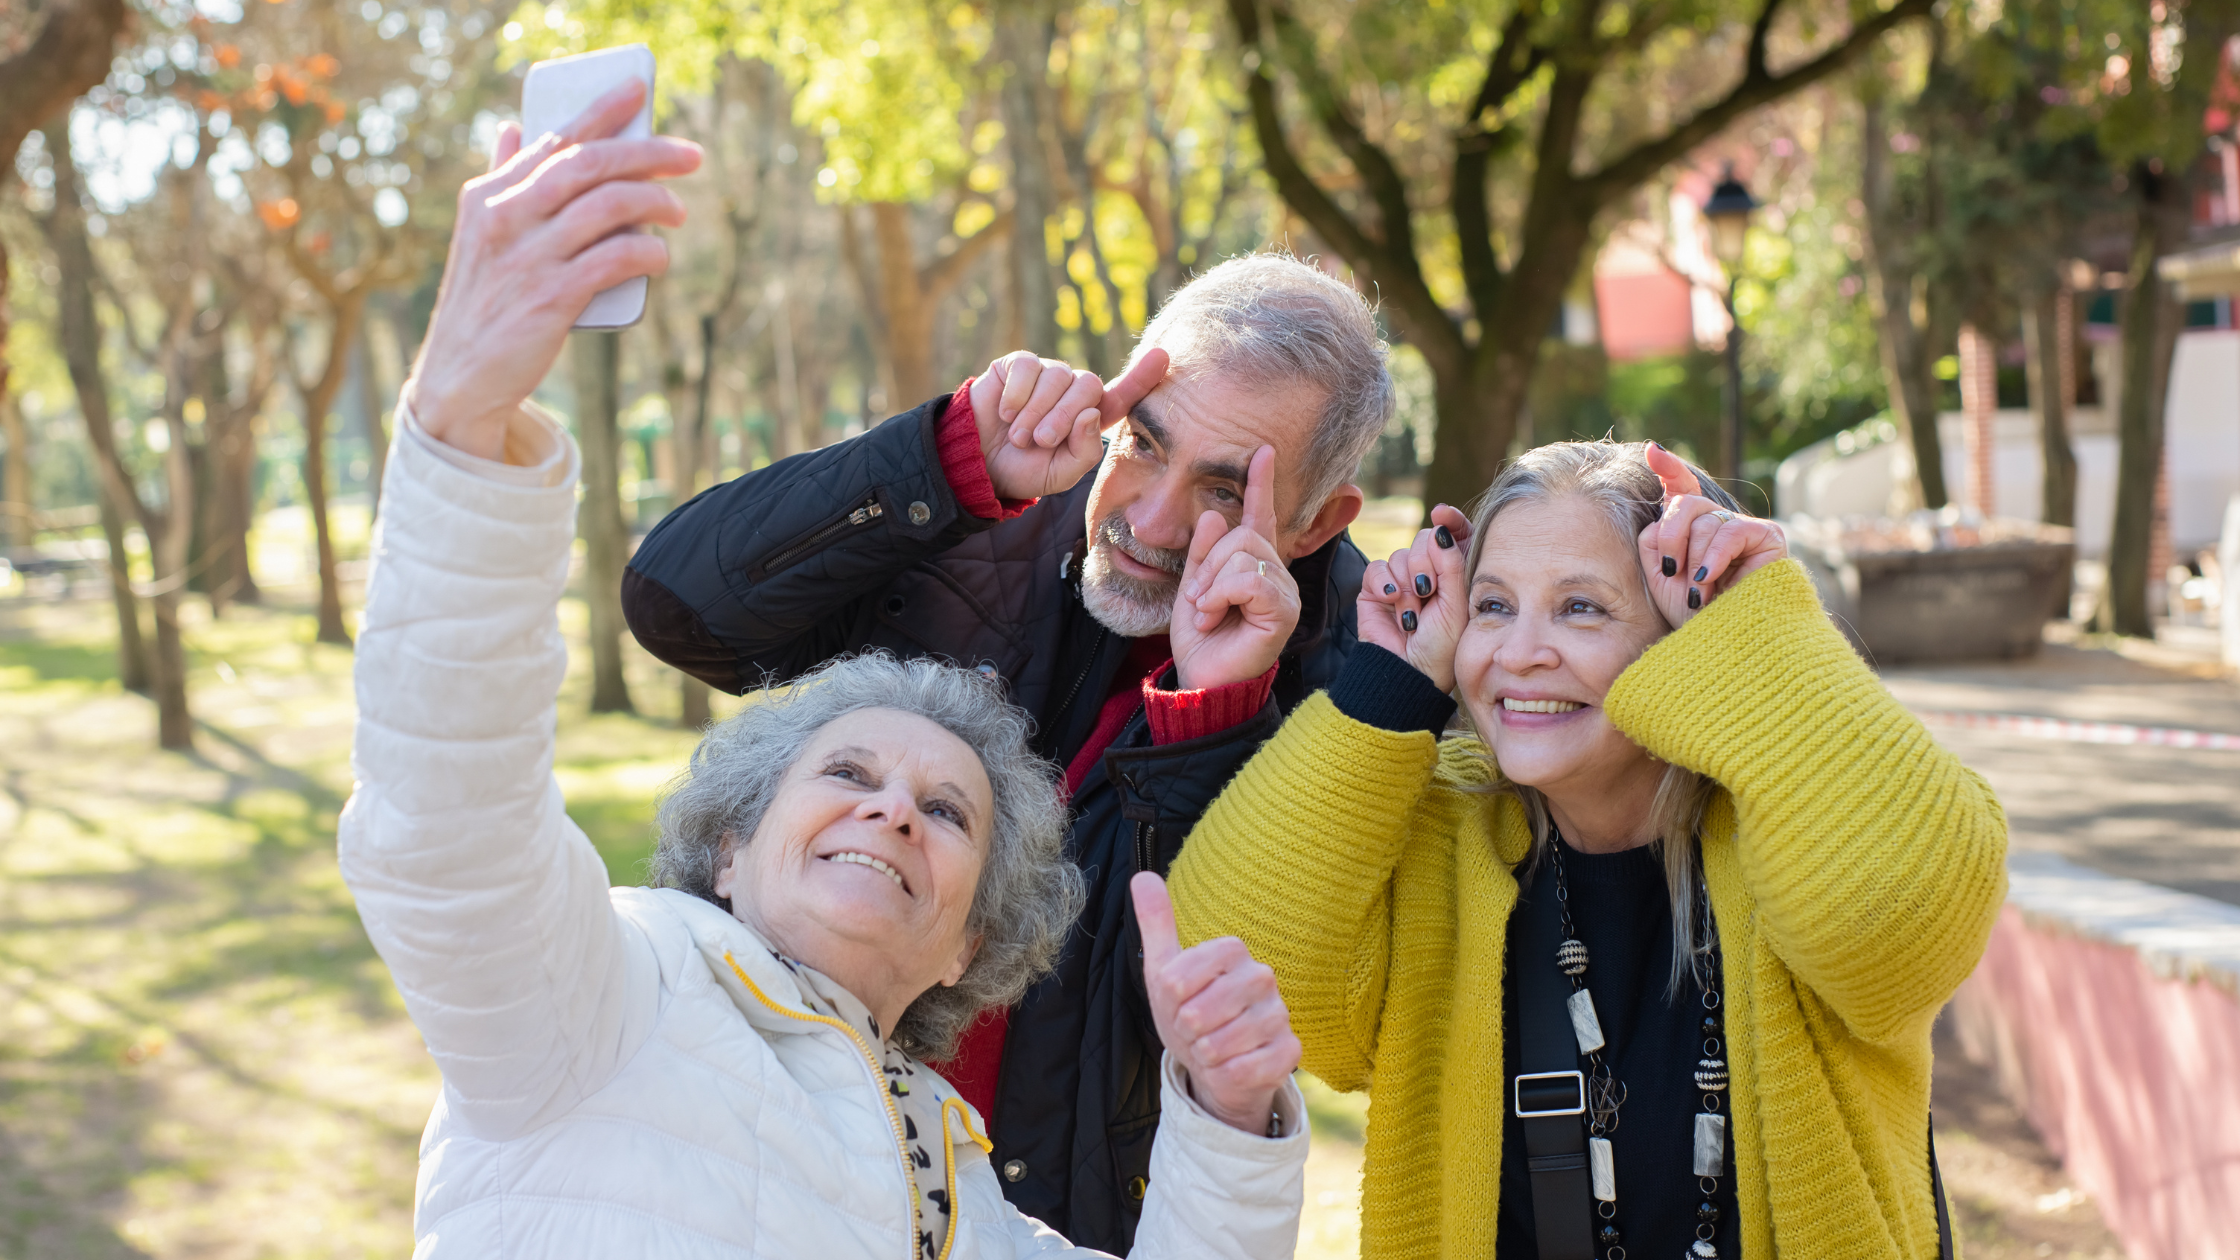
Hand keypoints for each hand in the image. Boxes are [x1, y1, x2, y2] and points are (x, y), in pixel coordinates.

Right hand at [405, 80, 701, 459]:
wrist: (460, 376)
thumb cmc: (484, 302)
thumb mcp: (480, 234)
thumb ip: (501, 181)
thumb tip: (512, 128)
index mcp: (489, 195)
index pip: (554, 139)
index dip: (601, 111)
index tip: (638, 90)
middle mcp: (505, 218)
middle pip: (589, 164)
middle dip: (647, 152)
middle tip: (690, 156)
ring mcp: (528, 258)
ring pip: (608, 206)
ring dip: (655, 202)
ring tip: (678, 211)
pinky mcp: (550, 299)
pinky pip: (615, 259)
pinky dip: (647, 251)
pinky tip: (660, 256)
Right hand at [969, 347, 1168, 500]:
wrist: (979, 463)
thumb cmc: (1024, 470)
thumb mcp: (1060, 473)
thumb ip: (1084, 451)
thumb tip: (1091, 413)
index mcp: (1090, 418)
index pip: (1123, 395)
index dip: (1142, 377)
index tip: (1162, 356)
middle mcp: (1073, 391)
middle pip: (1088, 386)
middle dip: (1063, 417)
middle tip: (1041, 441)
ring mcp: (1047, 374)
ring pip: (1057, 377)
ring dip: (1036, 412)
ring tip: (1019, 435)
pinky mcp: (1019, 365)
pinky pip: (1028, 367)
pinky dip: (1017, 394)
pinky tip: (1006, 412)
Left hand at [1132, 872, 1299, 1135]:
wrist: (1217, 1064)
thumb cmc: (1191, 1012)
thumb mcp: (1165, 970)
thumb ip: (1156, 923)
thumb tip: (1142, 876)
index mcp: (1232, 951)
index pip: (1177, 979)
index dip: (1169, 1001)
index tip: (1178, 1003)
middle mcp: (1262, 977)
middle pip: (1196, 1013)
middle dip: (1184, 1032)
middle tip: (1193, 1031)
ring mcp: (1279, 1014)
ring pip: (1219, 1045)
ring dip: (1204, 1055)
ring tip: (1211, 1048)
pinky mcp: (1290, 1051)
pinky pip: (1244, 1070)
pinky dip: (1224, 1075)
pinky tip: (1230, 1067)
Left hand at [1169, 446, 1298, 690]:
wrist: (1202, 678)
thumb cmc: (1201, 638)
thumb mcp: (1193, 586)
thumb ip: (1202, 551)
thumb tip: (1212, 513)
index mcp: (1253, 565)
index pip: (1260, 517)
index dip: (1260, 484)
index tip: (1262, 452)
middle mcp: (1275, 573)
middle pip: (1242, 535)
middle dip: (1209, 563)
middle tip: (1199, 599)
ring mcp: (1284, 591)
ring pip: (1244, 554)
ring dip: (1211, 583)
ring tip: (1207, 612)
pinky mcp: (1284, 610)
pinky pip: (1250, 579)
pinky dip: (1221, 594)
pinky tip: (1215, 616)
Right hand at [1358, 504, 1471, 690]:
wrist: (1408, 672)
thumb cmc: (1441, 646)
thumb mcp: (1456, 604)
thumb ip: (1452, 563)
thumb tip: (1441, 527)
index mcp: (1455, 575)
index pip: (1454, 535)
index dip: (1450, 521)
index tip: (1443, 513)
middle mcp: (1429, 574)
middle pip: (1424, 540)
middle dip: (1426, 563)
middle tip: (1427, 591)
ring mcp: (1401, 581)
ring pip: (1401, 555)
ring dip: (1406, 585)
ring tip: (1411, 614)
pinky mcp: (1375, 589)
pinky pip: (1377, 568)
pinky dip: (1384, 583)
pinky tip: (1392, 602)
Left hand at [1638, 442, 1787, 627]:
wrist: (1722, 642)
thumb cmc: (1691, 614)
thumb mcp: (1660, 573)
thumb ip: (1656, 537)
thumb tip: (1666, 501)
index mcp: (1692, 530)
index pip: (1682, 489)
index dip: (1670, 468)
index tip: (1651, 451)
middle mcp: (1718, 524)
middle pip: (1685, 502)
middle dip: (1671, 536)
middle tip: (1672, 571)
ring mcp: (1744, 528)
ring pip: (1705, 520)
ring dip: (1694, 560)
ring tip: (1698, 592)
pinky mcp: (1768, 536)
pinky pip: (1730, 531)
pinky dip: (1714, 556)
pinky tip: (1709, 579)